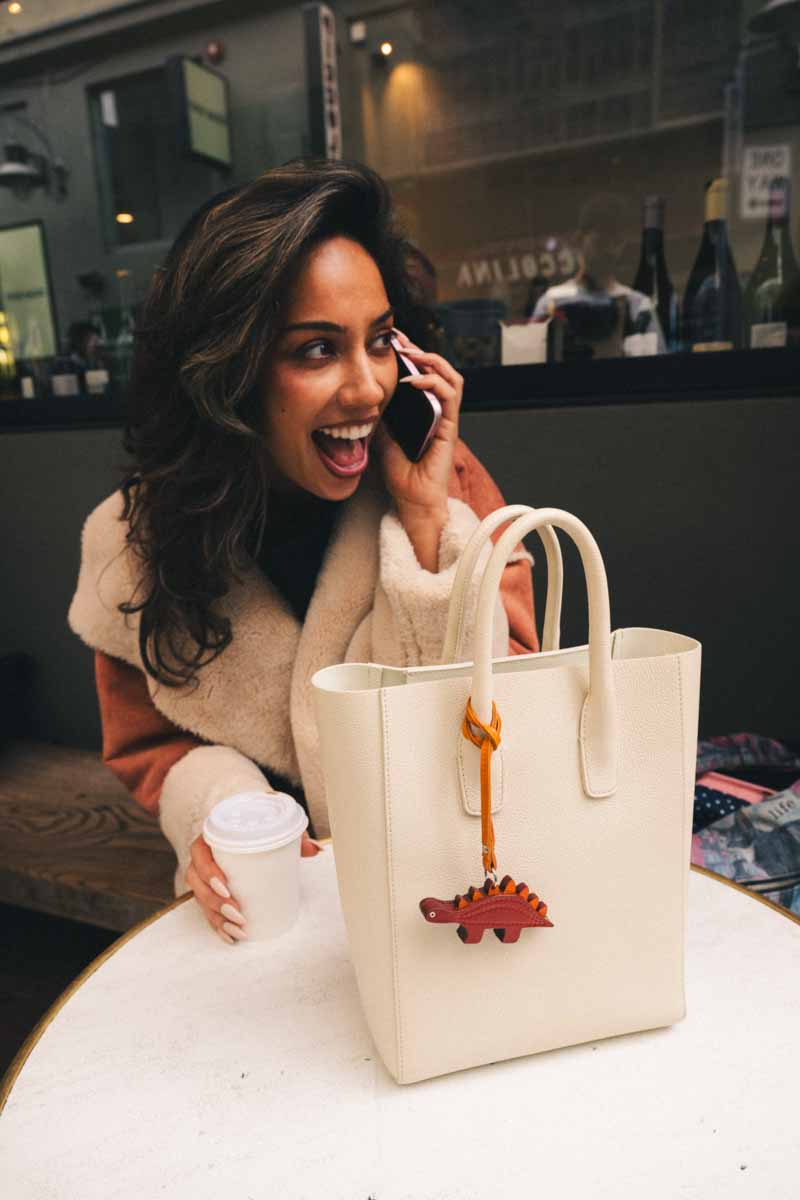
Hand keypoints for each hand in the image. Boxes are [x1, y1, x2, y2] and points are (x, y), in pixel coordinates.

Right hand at [186, 830, 322, 944]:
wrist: (248, 834)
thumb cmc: (257, 831)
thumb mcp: (275, 829)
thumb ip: (294, 835)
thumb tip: (316, 850)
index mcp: (212, 838)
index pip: (200, 853)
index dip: (208, 871)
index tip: (226, 887)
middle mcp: (203, 859)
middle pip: (198, 883)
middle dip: (215, 902)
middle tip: (237, 913)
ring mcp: (204, 878)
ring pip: (201, 900)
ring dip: (217, 918)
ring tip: (238, 930)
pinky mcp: (209, 893)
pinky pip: (207, 910)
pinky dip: (217, 926)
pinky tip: (230, 937)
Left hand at [373, 328, 462, 522]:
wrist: (412, 501)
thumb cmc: (401, 476)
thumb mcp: (382, 438)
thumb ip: (381, 417)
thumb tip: (367, 397)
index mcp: (425, 412)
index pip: (423, 374)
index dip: (411, 356)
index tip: (392, 342)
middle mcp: (439, 412)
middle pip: (438, 369)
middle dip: (419, 350)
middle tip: (399, 340)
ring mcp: (446, 419)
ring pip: (451, 376)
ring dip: (430, 360)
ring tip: (410, 354)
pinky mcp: (450, 427)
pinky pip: (449, 395)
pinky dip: (432, 381)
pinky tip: (412, 380)